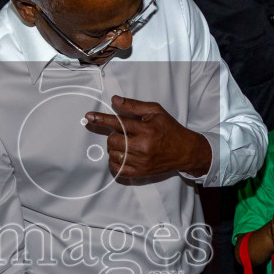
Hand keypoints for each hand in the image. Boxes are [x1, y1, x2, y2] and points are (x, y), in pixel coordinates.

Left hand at [84, 96, 211, 178]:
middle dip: (113, 135)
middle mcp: (143, 147)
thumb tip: (115, 100)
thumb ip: (134, 105)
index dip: (102, 119)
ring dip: (115, 148)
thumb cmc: (170, 129)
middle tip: (124, 133)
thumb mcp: (155, 111)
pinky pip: (117, 169)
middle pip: (112, 141)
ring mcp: (141, 162)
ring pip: (113, 154)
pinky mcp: (140, 173)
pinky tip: (122, 155)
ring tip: (127, 143)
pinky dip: (115, 161)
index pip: (118, 123)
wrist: (185, 151)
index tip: (89, 117)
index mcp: (146, 130)